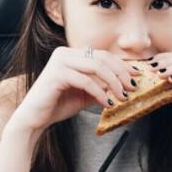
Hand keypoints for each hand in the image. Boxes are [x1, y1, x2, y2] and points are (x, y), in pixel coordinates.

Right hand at [8, 47, 139, 132]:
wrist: (34, 118)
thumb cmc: (58, 105)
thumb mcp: (85, 94)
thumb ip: (101, 86)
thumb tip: (125, 86)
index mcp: (72, 54)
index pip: (103, 55)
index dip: (122, 65)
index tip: (137, 75)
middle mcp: (65, 53)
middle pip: (102, 58)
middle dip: (121, 73)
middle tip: (132, 88)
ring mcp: (60, 62)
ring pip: (96, 67)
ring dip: (113, 83)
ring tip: (122, 97)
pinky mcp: (56, 74)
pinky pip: (86, 81)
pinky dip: (99, 92)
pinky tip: (107, 103)